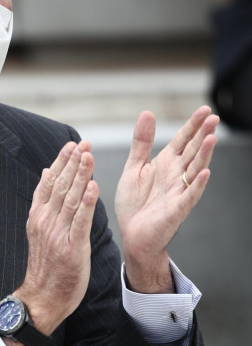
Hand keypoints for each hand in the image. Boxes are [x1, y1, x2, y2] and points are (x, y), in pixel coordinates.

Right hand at [14, 141, 98, 344]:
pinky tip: (93, 187)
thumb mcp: (40, 232)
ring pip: (70, 199)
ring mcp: (58, 234)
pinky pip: (81, 221)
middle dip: (72, 163)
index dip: (61, 163)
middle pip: (60, 186)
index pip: (49, 183)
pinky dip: (87, 203)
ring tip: (89, 156)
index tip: (71, 145)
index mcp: (38, 217)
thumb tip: (47, 174)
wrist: (42, 298)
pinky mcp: (72, 247)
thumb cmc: (45, 268)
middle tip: (84, 144)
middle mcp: (46, 222)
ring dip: (80, 176)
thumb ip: (45, 204)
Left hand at [115, 107, 217, 292]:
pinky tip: (204, 172)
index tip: (205, 110)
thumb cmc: (134, 204)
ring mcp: (179, 191)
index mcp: (166, 163)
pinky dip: (197, 184)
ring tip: (211, 138)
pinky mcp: (177, 209)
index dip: (193, 125)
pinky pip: (189, 195)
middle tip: (213, 118)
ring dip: (204, 155)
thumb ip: (142, 142)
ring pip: (195, 169)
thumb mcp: (134, 168)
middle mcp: (176, 175)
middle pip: (193, 151)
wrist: (132, 235)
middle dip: (203, 135)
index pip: (184, 140)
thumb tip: (147, 113)